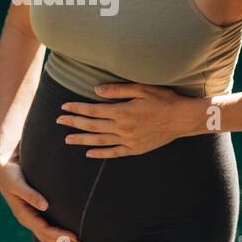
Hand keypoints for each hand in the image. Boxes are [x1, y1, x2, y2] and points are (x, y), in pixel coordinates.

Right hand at [0, 146, 83, 241]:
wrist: (3, 170)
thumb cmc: (11, 175)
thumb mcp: (17, 183)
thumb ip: (30, 194)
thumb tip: (44, 206)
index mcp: (23, 214)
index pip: (44, 229)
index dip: (59, 235)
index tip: (74, 237)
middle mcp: (27, 219)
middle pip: (46, 237)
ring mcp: (30, 219)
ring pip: (46, 237)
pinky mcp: (34, 215)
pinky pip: (46, 231)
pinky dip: (56, 238)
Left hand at [57, 82, 195, 157]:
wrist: (183, 119)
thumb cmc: (164, 99)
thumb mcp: (141, 88)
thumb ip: (117, 91)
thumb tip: (96, 91)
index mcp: (122, 112)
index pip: (92, 111)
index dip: (77, 109)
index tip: (64, 107)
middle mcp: (122, 128)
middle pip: (92, 126)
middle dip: (73, 123)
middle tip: (58, 121)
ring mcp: (128, 140)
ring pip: (99, 141)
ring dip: (81, 140)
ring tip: (67, 139)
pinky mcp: (135, 148)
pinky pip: (114, 153)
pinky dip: (100, 153)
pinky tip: (89, 153)